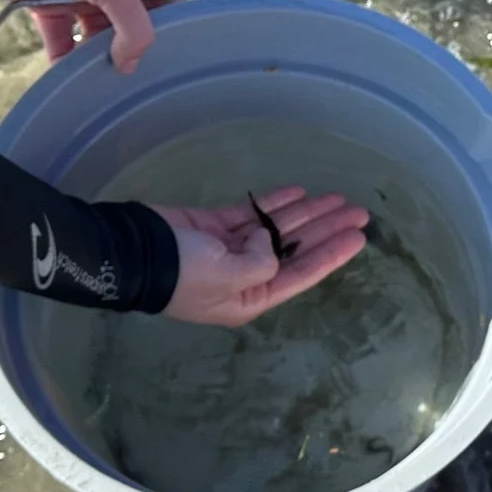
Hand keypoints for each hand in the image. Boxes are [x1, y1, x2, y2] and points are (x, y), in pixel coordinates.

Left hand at [0, 0, 174, 72]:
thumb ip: (133, 29)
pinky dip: (62, 58)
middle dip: (125, 53)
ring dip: (92, 59)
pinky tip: (66, 77)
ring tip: (94, 84)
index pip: (163, 9)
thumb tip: (130, 65)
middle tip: (124, 82)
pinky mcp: (49, 6)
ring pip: (93, 37)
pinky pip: (60, 39)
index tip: (159, 64)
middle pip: (127, 29)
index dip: (162, 36)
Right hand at [152, 187, 369, 326]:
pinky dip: (273, 203)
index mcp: (249, 299)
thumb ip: (263, 263)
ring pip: (277, 228)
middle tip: (358, 211)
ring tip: (337, 196)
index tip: (358, 237)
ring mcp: (229, 249)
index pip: (301, 275)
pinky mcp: (214, 226)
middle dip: (325, 229)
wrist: (132, 250)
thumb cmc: (182, 272)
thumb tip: (270, 242)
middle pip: (295, 249)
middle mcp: (244, 275)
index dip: (332, 255)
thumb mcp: (229, 278)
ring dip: (306, 212)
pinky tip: (298, 192)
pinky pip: (252, 214)